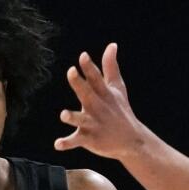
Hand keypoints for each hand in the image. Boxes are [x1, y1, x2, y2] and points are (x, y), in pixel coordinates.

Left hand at [54, 43, 145, 159]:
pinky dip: (67, 143)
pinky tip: (57, 145)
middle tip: (71, 72)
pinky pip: (77, 141)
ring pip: (81, 120)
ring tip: (63, 115)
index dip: (89, 67)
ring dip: (73, 117)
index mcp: (104, 94)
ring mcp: (94, 124)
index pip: (96, 79)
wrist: (131, 140)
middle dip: (79, 84)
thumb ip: (110, 67)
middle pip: (87, 94)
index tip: (83, 56)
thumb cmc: (120, 110)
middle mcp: (99, 108)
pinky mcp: (90, 139)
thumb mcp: (117, 88)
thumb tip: (112, 44)